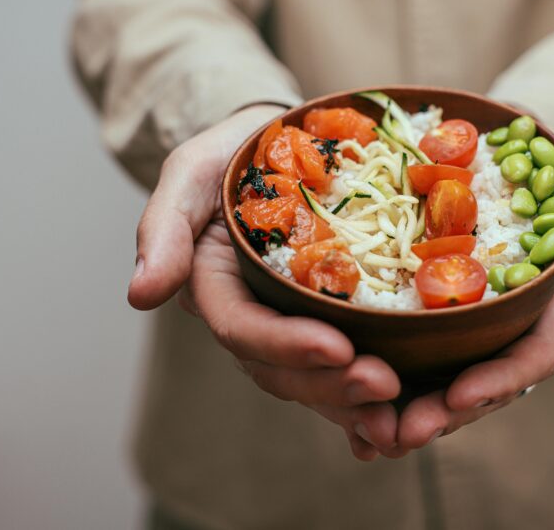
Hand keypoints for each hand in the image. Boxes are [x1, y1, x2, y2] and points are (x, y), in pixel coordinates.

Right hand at [127, 106, 402, 460]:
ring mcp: (293, 324)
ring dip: (357, 402)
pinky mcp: (333, 321)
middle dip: (332, 384)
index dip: (285, 344)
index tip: (337, 347)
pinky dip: (374, 396)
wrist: (279, 142)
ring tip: (404, 410)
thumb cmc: (232, 152)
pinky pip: (350, 365)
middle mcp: (254, 317)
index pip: (243, 329)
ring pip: (319, 380)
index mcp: (216, 289)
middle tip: (385, 384)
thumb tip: (141, 295)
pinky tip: (412, 412)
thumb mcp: (189, 172)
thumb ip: (164, 228)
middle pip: (284, 369)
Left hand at [390, 143, 553, 451]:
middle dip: (445, 411)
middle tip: (401, 431)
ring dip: (408, 407)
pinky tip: (348, 402)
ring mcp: (471, 324)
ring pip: (442, 379)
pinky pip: (412, 354)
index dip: (500, 380)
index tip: (460, 394)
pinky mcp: (434, 312)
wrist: (510, 149)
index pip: (533, 357)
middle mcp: (511, 326)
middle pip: (481, 383)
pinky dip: (386, 380)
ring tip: (369, 430)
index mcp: (553, 308)